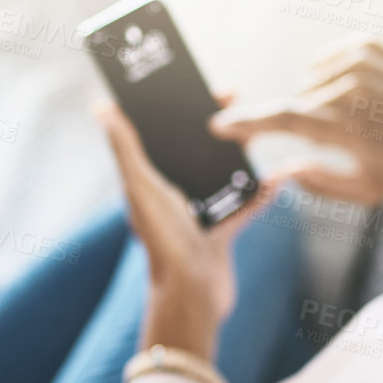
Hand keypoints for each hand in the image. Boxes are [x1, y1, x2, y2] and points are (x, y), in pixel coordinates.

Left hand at [95, 99, 275, 358]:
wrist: (192, 295)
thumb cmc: (163, 241)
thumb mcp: (141, 187)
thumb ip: (125, 147)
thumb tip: (102, 107)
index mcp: (149, 181)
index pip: (163, 134)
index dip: (179, 109)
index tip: (200, 87)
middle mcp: (172, 194)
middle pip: (195, 149)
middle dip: (214, 124)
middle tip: (236, 99)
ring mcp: (198, 214)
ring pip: (222, 173)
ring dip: (239, 154)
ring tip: (258, 131)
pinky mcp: (221, 233)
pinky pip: (245, 206)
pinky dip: (261, 192)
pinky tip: (280, 176)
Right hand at [208, 36, 382, 205]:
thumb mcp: (372, 189)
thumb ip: (323, 186)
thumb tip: (286, 172)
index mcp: (349, 128)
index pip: (285, 121)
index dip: (248, 123)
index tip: (220, 124)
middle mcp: (349, 90)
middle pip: (297, 104)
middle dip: (305, 122)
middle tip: (344, 135)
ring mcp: (356, 61)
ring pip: (309, 83)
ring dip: (320, 101)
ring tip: (361, 114)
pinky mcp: (363, 43)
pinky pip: (324, 62)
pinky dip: (332, 78)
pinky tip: (366, 92)